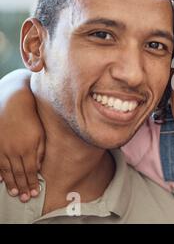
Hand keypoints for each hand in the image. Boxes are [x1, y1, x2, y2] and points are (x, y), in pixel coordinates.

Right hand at [0, 69, 45, 202]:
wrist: (12, 103)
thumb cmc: (31, 117)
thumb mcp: (41, 134)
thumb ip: (41, 151)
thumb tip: (39, 166)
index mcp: (28, 148)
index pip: (30, 171)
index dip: (32, 183)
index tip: (34, 193)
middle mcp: (14, 151)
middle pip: (18, 174)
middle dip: (22, 187)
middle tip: (24, 199)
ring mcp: (2, 148)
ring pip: (6, 171)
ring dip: (10, 184)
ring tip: (14, 194)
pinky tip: (0, 181)